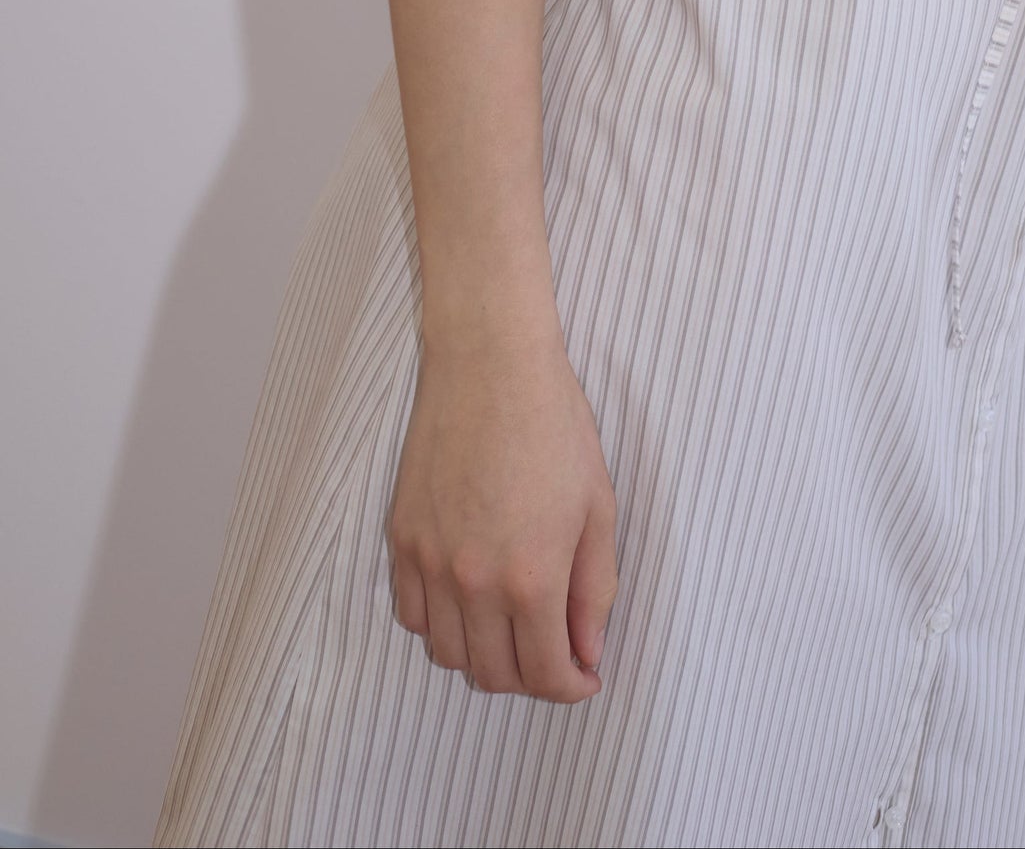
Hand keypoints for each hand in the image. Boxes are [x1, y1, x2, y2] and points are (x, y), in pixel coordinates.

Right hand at [387, 328, 618, 702]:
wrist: (490, 364)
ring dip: (484, 656)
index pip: (543, 674)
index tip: (584, 676)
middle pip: (492, 675)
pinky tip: (469, 600)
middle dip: (530, 677)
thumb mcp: (598, 507)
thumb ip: (594, 590)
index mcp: (531, 576)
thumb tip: (587, 651)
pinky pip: (413, 616)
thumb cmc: (554, 425)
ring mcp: (429, 563)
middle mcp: (473, 582)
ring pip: (447, 654)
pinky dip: (441, 625)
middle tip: (553, 652)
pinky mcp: (401, 540)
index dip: (570, 687)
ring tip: (512, 627)